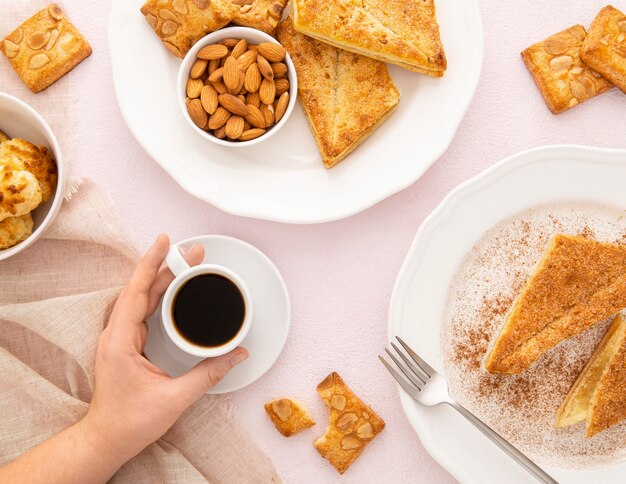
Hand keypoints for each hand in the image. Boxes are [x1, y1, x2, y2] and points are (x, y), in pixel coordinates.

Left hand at [82, 235, 247, 463]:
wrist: (107, 438)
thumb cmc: (129, 421)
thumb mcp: (174, 398)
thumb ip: (208, 375)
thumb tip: (236, 355)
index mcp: (120, 342)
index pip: (136, 293)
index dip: (150, 264)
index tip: (164, 243)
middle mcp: (116, 335)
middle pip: (141, 290)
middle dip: (165, 266)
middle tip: (190, 252)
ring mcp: (120, 338)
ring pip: (141, 298)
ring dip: (161, 278)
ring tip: (184, 263)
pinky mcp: (126, 344)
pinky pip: (142, 309)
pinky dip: (157, 294)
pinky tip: (170, 288)